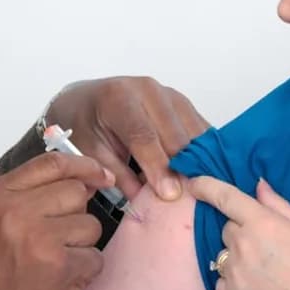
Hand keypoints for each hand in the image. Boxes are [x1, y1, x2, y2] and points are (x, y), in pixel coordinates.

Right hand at [0, 151, 110, 289]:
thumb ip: (26, 196)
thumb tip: (82, 181)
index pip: (52, 163)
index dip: (83, 166)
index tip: (99, 175)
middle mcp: (18, 212)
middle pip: (76, 192)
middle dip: (77, 214)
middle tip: (59, 238)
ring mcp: (41, 240)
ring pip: (91, 225)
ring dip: (80, 245)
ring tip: (53, 264)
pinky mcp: (61, 268)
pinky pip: (95, 258)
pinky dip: (83, 272)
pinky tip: (59, 283)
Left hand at [45, 77, 208, 201]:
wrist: (88, 98)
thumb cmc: (86, 124)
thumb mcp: (90, 151)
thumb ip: (117, 174)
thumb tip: (143, 200)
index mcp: (118, 98)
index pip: (143, 135)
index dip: (158, 166)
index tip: (169, 194)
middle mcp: (147, 90)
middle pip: (174, 133)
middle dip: (182, 168)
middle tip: (187, 198)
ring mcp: (168, 93)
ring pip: (192, 130)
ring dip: (197, 160)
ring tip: (198, 189)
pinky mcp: (182, 102)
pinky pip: (200, 127)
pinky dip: (204, 150)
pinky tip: (203, 172)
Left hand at [189, 177, 289, 289]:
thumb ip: (278, 205)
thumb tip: (258, 185)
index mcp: (262, 223)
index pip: (225, 197)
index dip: (206, 186)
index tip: (194, 183)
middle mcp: (242, 245)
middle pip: (227, 230)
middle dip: (242, 234)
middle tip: (268, 250)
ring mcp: (234, 273)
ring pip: (223, 257)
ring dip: (237, 260)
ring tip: (266, 275)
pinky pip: (221, 282)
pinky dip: (233, 284)